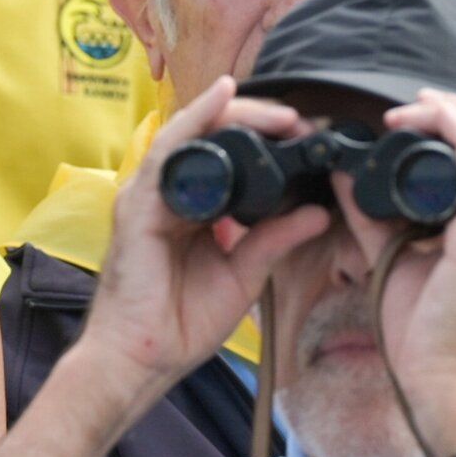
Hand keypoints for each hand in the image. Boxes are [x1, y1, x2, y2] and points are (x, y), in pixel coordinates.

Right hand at [80, 77, 330, 384]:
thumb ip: (274, 240)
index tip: (307, 136)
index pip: (226, 157)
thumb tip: (317, 212)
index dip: (265, 139)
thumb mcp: (243, 275)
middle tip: (302, 122)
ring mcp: (148, 196)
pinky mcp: (137, 204)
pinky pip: (168, 151)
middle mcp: (167, 195)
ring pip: (192, 135)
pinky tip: (222, 96)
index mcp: (191, 209)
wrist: (141, 360)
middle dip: (258, 122)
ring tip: (281, 114)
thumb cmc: (179, 323)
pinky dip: (195, 119)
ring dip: (237, 115)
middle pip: (210, 138)